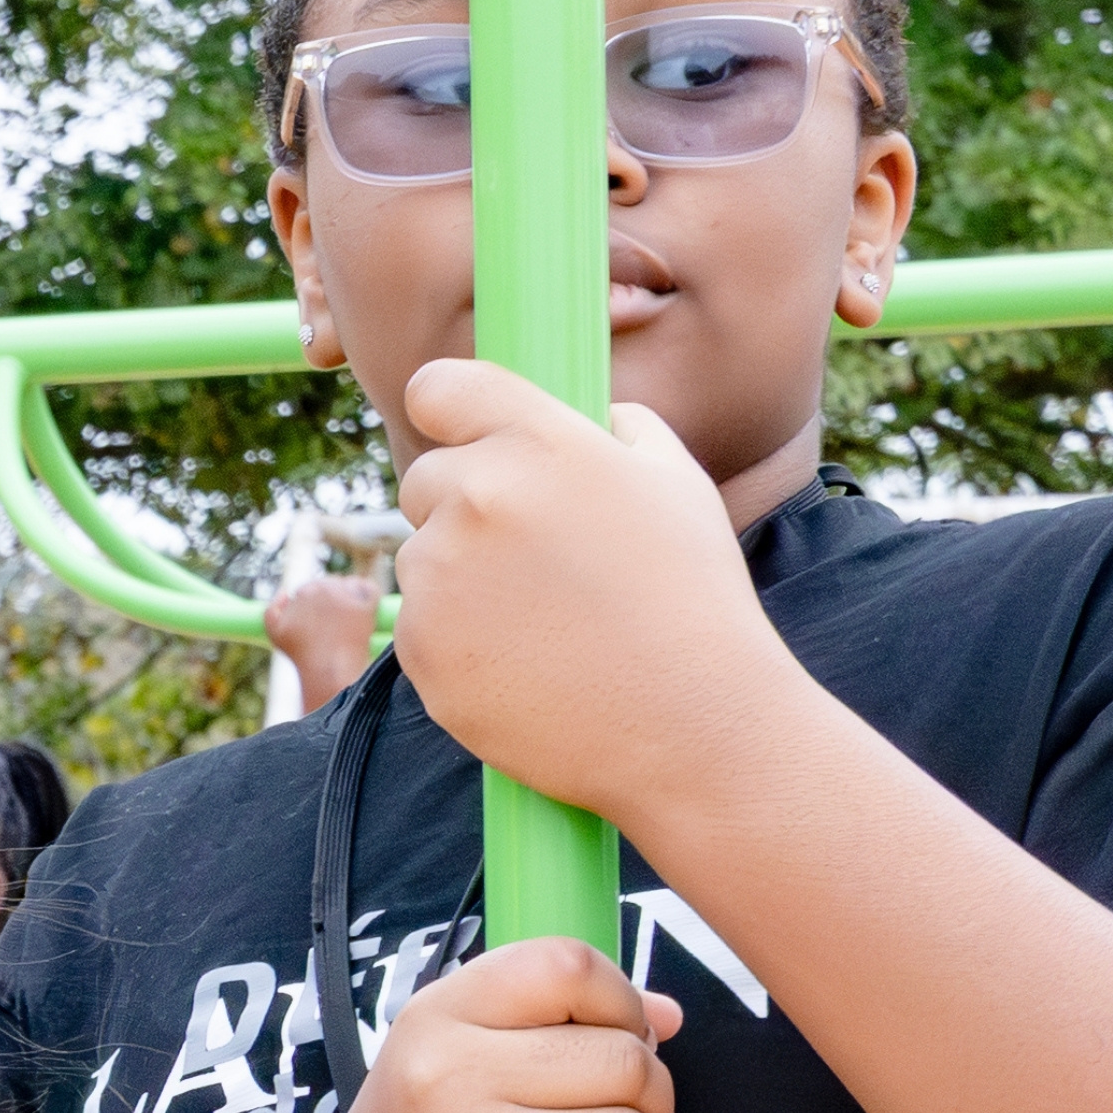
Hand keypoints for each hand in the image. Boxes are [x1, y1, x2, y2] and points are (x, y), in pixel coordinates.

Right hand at [261, 570, 387, 708]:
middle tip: (335, 624)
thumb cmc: (302, 654)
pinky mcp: (365, 603)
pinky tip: (363, 611)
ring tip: (347, 621)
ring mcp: (347, 595)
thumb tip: (284, 592)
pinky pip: (370, 589)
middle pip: (332, 584)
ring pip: (351, 585)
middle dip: (334, 599)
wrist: (328, 670)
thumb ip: (272, 609)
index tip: (320, 621)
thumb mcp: (275, 632)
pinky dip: (369, 596)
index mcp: (304, 591)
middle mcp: (324, 587)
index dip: (316, 604)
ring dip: (351, 597)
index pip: (313, 588)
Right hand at [283, 935, 676, 1112]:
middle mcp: (449, 1077)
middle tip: (628, 1112)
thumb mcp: (447, 1058)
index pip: (567, 966)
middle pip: (623, 1059)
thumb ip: (551, 1021)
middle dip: (652, 1091)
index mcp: (436, 1019)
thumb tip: (667, 1015)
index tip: (621, 1032)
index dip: (621, 998)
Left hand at [385, 360, 796, 823]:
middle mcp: (477, 498)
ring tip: (544, 619)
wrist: (689, 725)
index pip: (438, 387)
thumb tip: (586, 417)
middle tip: (536, 558)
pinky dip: (455, 639)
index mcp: (540, 444)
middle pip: (423, 479)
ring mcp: (439, 575)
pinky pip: (419, 624)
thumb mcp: (678, 483)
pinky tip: (525, 661)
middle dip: (464, 505)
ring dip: (461, 576)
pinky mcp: (419, 646)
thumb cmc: (694, 601)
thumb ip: (619, 428)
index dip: (449, 409)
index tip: (461, 431)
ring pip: (420, 556)